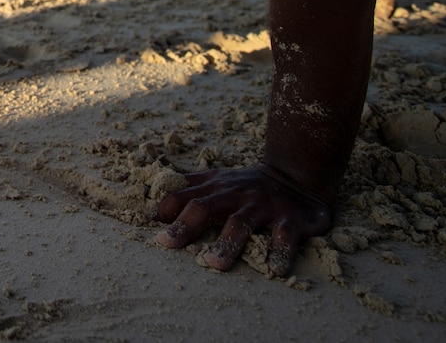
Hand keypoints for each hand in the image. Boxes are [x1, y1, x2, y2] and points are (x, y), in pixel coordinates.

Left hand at [152, 164, 331, 276]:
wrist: (295, 176)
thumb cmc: (245, 186)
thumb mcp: (216, 181)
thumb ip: (187, 191)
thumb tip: (150, 212)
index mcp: (215, 187)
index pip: (183, 196)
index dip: (165, 210)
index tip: (150, 228)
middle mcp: (235, 195)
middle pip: (205, 207)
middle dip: (185, 225)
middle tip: (167, 243)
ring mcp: (262, 206)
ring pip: (241, 223)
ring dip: (227, 243)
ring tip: (214, 264)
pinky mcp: (290, 219)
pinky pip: (285, 236)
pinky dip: (280, 251)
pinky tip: (274, 269)